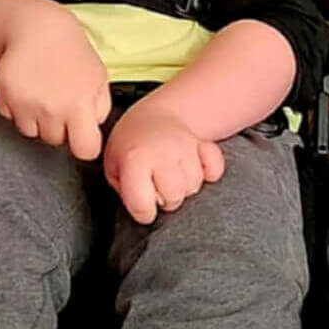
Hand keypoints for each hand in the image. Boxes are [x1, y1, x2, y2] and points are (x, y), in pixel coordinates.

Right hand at [0, 0, 112, 159]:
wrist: (37, 27)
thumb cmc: (70, 50)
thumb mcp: (98, 77)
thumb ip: (100, 108)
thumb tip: (93, 130)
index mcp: (80, 105)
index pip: (85, 150)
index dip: (84, 143)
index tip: (81, 134)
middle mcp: (52, 109)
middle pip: (55, 141)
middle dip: (58, 126)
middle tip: (59, 99)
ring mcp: (26, 104)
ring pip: (31, 132)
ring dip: (36, 119)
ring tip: (42, 92)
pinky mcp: (5, 98)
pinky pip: (10, 117)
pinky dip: (16, 108)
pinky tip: (26, 87)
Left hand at [104, 98, 225, 225]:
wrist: (153, 117)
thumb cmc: (131, 146)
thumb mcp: (113, 167)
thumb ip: (124, 190)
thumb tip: (143, 208)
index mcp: (135, 159)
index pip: (142, 205)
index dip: (142, 211)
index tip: (141, 204)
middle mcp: (162, 152)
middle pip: (174, 197)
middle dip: (166, 199)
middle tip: (158, 187)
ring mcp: (186, 147)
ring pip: (194, 186)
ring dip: (184, 187)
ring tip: (171, 176)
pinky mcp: (204, 145)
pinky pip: (215, 169)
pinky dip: (208, 173)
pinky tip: (194, 168)